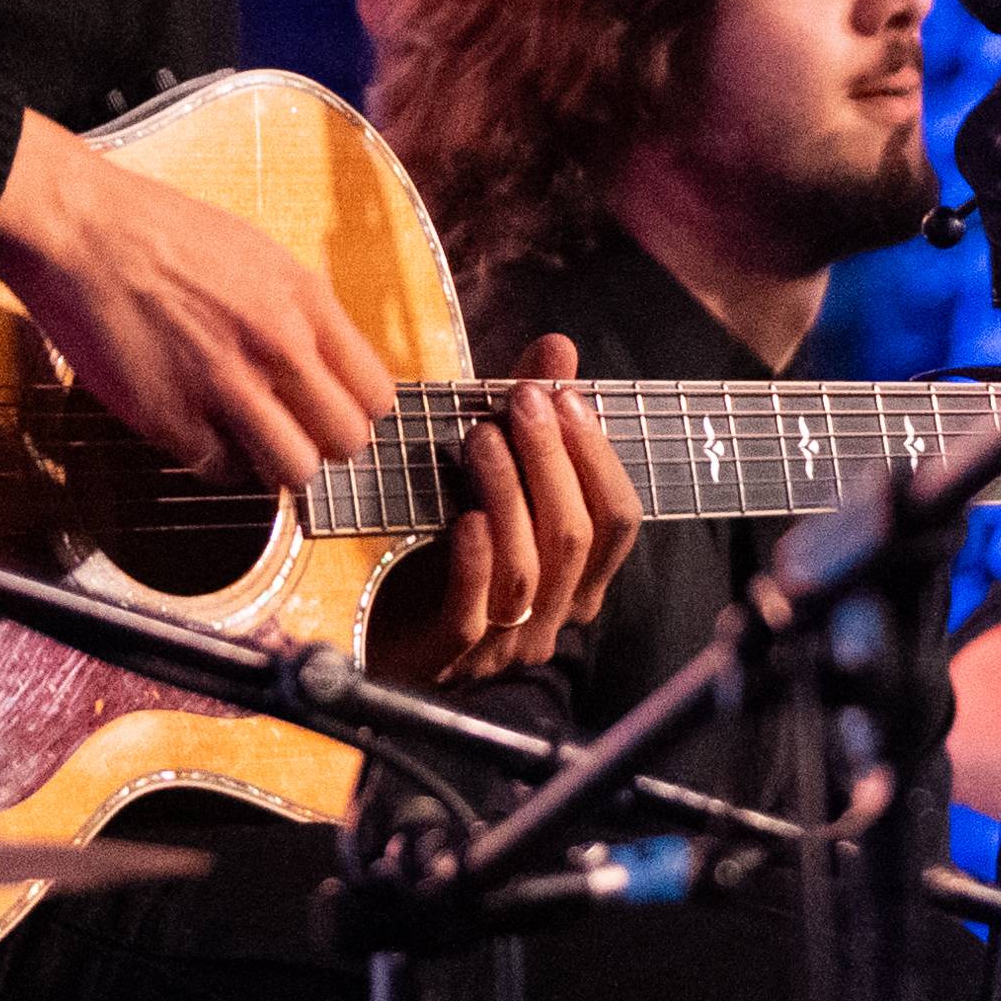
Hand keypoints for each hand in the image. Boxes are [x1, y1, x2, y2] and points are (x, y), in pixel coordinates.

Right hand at [0, 115, 393, 490]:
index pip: (375, 395)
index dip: (354, 412)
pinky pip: (221, 471)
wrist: (81, 230)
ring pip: (292, 471)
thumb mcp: (257, 252)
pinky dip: (214, 461)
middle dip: (322, 446)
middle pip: (345, 443)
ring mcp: (225, 385)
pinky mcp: (171, 417)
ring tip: (248, 440)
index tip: (329, 413)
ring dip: (274, 465)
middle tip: (292, 434)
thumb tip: (324, 360)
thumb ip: (299, 308)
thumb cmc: (160, 232)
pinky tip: (198, 432)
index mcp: (305, 300)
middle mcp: (277, 345)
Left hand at [375, 334, 640, 682]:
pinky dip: (474, 561)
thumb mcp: (493, 477)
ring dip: (509, 495)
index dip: (597, 456)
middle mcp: (554, 614)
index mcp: (580, 578)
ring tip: (481, 438)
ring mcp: (504, 640)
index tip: (566, 396)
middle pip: (575, 537)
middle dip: (552, 460)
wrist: (381, 627)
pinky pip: (473, 612)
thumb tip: (559, 347)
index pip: (619, 520)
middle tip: (522, 402)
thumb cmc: (449, 546)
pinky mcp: (451, 653)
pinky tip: (463, 517)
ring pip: (527, 569)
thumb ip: (530, 419)